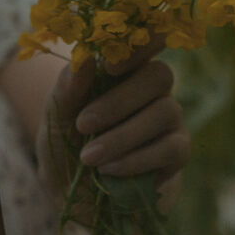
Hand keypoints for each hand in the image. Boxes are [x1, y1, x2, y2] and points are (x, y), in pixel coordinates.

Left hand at [35, 35, 189, 209]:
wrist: (77, 194)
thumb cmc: (67, 144)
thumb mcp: (56, 118)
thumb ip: (67, 89)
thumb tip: (82, 60)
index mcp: (126, 69)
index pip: (148, 40)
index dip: (140, 44)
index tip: (109, 65)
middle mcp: (155, 90)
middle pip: (159, 75)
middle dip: (120, 100)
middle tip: (84, 124)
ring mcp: (171, 120)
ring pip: (165, 112)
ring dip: (123, 136)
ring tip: (89, 158)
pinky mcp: (178, 152)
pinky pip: (170, 148)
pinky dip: (137, 159)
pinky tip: (110, 170)